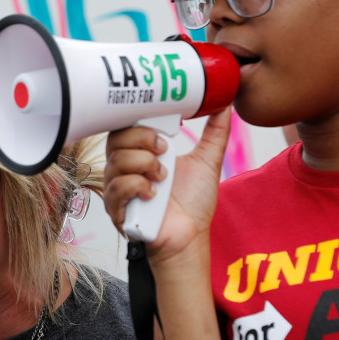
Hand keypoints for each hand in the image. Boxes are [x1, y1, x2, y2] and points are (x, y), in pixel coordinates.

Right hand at [102, 108, 231, 259]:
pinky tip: (153, 194)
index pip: (125, 126)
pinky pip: (117, 187)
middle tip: (166, 149)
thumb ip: (215, 132)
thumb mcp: (207, 160)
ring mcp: (117, 188)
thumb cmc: (194, 202)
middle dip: (143, 139)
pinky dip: (138, 186)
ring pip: (117, 161)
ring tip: (163, 177)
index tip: (166, 125)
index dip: (139, 119)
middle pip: (116, 138)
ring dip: (145, 164)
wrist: (191, 236)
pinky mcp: (116, 209)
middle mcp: (124, 167)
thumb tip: (223, 103)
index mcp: (140, 152)